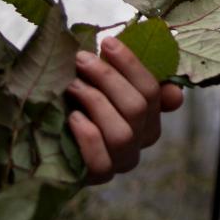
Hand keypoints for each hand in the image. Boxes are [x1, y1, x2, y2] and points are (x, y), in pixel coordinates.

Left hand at [68, 35, 185, 184]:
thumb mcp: (103, 83)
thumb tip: (174, 95)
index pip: (152, 90)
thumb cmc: (79, 99)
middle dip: (108, 79)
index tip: (107, 42)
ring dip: (96, 103)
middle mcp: (141, 140)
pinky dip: (88, 136)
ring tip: (72, 85)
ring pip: (122, 134)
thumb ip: (132, 77)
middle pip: (138, 108)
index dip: (131, 65)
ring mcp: (121, 160)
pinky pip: (100, 161)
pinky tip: (72, 117)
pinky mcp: (98, 176)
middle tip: (81, 60)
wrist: (45, 132)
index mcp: (151, 113)